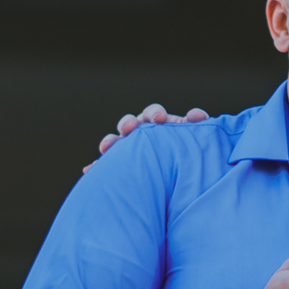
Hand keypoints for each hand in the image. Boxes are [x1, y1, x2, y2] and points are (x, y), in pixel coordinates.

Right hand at [85, 102, 210, 169]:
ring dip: (110, 142)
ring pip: (115, 141)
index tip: (160, 118)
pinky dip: (98, 165)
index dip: (155, 114)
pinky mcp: (119, 163)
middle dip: (128, 124)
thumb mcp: (195, 137)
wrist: (180, 175)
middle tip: (130, 128)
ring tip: (106, 147)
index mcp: (159, 122)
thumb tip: (198, 116)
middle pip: (130, 123)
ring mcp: (128, 147)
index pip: (154, 113)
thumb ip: (197, 125)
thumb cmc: (188, 150)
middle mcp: (140, 132)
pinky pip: (106, 164)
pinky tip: (90, 170)